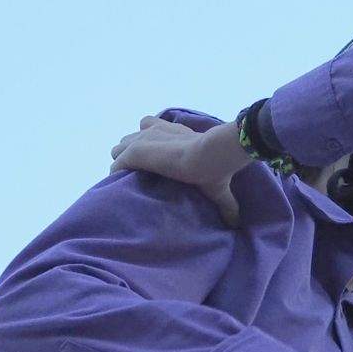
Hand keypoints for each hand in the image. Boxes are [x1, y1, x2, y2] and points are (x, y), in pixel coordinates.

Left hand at [108, 115, 256, 223]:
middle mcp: (155, 130)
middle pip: (130, 138)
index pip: (150, 128)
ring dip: (123, 162)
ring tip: (132, 181)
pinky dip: (118, 174)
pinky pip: (116, 165)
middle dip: (132, 154)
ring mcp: (143, 140)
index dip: (149, 145)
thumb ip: (226, 202)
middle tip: (142, 174)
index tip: (155, 164)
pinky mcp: (135, 152)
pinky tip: (124, 188)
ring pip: (119, 149)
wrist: (209, 154)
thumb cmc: (215, 166)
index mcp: (173, 131)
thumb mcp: (219, 184)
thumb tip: (236, 222)